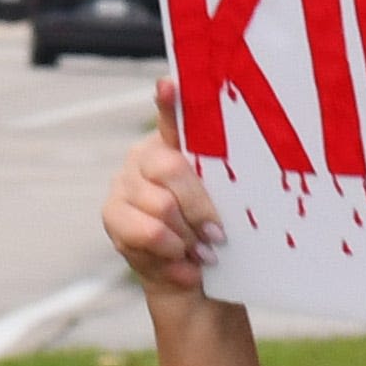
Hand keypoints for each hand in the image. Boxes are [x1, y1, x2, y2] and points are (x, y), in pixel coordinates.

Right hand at [103, 76, 216, 294]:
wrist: (192, 281)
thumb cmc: (213, 236)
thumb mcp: (229, 205)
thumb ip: (225, 178)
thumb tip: (253, 161)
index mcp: (174, 146)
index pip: (172, 116)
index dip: (169, 101)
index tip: (170, 85)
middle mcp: (143, 156)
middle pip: (171, 169)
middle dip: (200, 209)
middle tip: (218, 235)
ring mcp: (123, 184)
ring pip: (161, 207)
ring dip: (188, 238)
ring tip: (201, 253)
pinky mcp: (112, 216)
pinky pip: (147, 234)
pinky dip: (173, 256)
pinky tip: (184, 265)